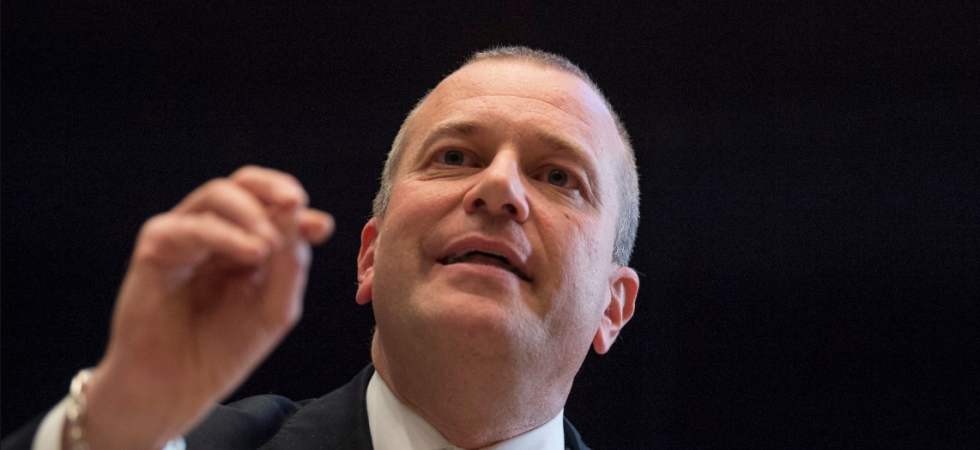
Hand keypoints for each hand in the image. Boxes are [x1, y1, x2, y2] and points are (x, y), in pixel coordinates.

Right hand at [71, 166, 333, 449]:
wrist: (176, 387)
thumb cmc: (223, 348)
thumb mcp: (275, 307)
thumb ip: (292, 263)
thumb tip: (305, 215)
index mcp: (248, 242)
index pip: (273, 204)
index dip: (297, 208)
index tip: (321, 229)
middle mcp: (217, 232)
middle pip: (244, 184)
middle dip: (274, 188)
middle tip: (294, 203)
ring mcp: (185, 234)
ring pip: (217, 195)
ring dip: (251, 213)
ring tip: (269, 246)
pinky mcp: (156, 247)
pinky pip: (191, 226)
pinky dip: (224, 234)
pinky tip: (251, 253)